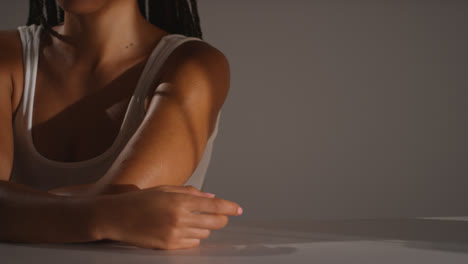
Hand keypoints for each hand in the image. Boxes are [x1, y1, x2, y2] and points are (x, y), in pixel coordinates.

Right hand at [97, 185, 241, 249]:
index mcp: (180, 200)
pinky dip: (193, 237)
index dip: (230, 207)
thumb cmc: (140, 200)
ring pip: (204, 234)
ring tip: (193, 221)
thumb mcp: (165, 190)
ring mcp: (174, 234)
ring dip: (204, 228)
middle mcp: (180, 218)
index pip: (214, 206)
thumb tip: (211, 197)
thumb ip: (190, 192)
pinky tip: (184, 230)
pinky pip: (191, 244)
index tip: (239, 209)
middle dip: (221, 219)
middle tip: (220, 217)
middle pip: (214, 223)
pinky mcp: (168, 246)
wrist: (116, 218)